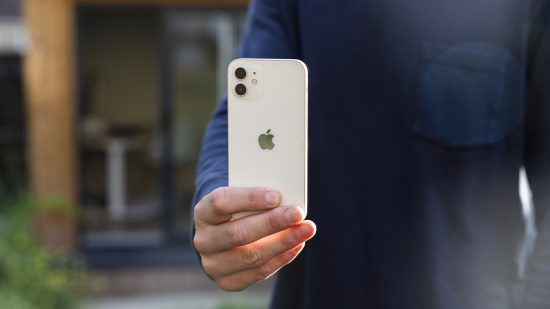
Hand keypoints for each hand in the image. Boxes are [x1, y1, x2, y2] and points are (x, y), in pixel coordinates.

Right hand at [193, 187, 315, 290]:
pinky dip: (282, 258)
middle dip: (272, 222)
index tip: (276, 196)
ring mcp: (214, 264)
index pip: (221, 203)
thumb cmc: (236, 211)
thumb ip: (256, 198)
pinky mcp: (228, 281)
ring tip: (306, 229)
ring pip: (252, 256)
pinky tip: (297, 244)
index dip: (249, 198)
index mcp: (203, 212)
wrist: (220, 238)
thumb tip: (286, 199)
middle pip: (238, 233)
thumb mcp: (239, 198)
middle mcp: (204, 241)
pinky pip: (259, 272)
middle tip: (298, 213)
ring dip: (283, 242)